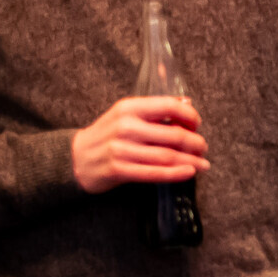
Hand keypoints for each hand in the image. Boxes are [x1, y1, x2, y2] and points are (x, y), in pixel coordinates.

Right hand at [72, 96, 207, 191]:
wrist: (74, 158)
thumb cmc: (106, 135)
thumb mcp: (125, 114)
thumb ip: (155, 109)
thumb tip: (187, 102)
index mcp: (129, 108)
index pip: (169, 106)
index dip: (190, 116)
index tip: (197, 124)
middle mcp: (126, 127)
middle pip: (173, 135)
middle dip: (195, 143)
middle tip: (203, 148)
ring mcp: (121, 149)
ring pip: (167, 156)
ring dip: (190, 161)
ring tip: (202, 164)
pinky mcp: (118, 170)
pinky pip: (154, 173)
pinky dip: (175, 174)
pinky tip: (189, 173)